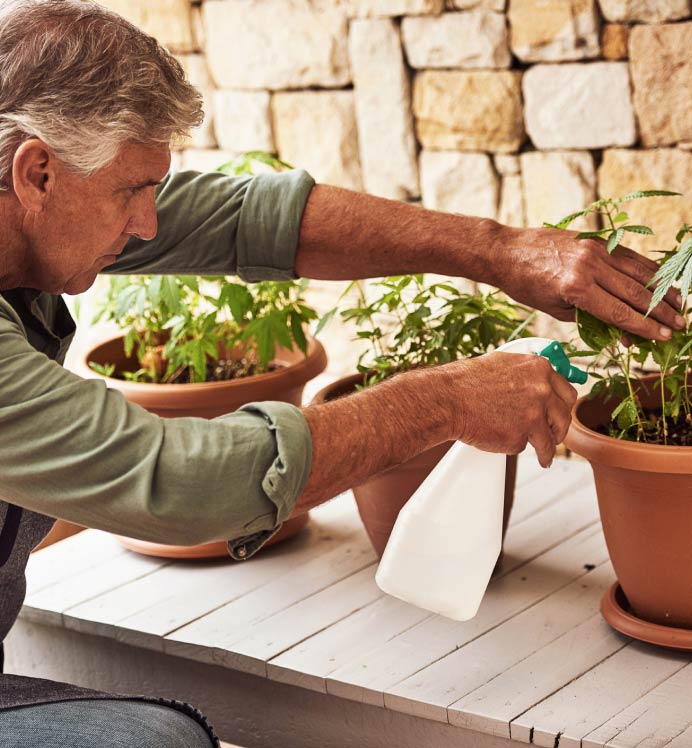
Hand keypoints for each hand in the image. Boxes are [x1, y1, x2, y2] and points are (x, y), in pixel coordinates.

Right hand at [442, 352, 577, 466]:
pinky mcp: (519, 437)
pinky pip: (523, 446)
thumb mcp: (504, 363)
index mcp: (540, 369)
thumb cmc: (468, 381)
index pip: (567, 392)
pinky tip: (505, 444)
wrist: (448, 399)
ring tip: (544, 456)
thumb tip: (541, 380)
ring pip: (548, 438)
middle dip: (559, 429)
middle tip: (553, 436)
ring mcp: (533, 416)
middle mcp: (542, 391)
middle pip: (563, 417)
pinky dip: (514, 446)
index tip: (560, 414)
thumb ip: (527, 373)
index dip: (563, 406)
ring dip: (547, 449)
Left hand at [492, 225, 684, 340]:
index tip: (664, 337)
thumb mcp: (554, 309)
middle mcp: (589, 267)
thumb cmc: (526, 285)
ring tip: (680, 306)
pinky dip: (649, 270)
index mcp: (576, 289)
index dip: (644, 327)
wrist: (507, 251)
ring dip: (663, 290)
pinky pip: (629, 257)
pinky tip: (662, 282)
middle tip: (681, 326)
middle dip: (661, 312)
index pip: (619, 312)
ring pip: (639, 272)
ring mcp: (596, 250)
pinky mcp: (597, 240)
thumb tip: (622, 332)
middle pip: (635, 293)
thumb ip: (589, 318)